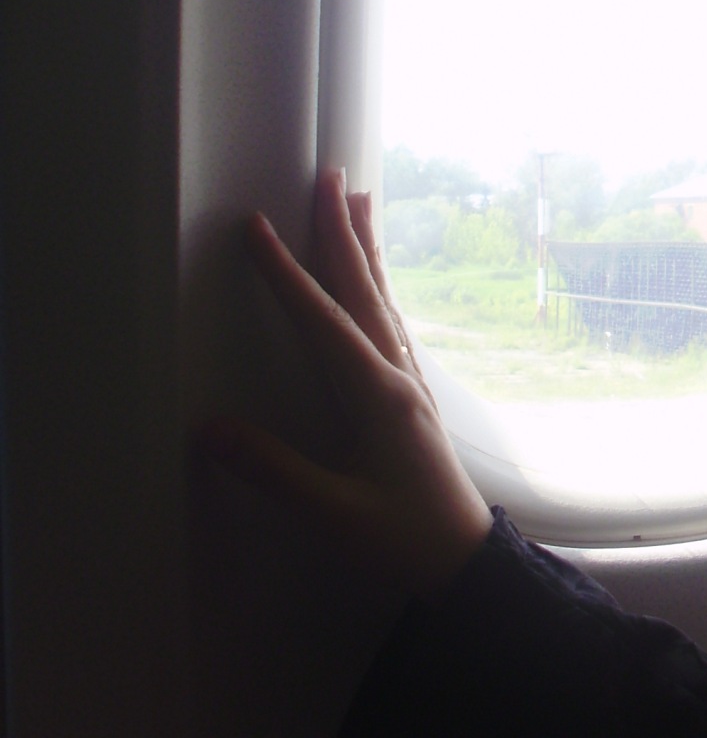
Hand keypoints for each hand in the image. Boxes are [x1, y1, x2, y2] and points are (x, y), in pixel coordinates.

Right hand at [199, 170, 493, 595]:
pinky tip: (373, 282)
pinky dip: (376, 287)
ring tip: (359, 200)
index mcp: (378, 396)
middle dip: (340, 232)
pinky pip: (389, 323)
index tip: (256, 227)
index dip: (286, 272)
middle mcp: (398, 377)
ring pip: (380, 300)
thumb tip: (209, 429)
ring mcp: (409, 383)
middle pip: (363, 290)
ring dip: (364, 249)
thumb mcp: (334, 514)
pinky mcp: (410, 398)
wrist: (467, 562)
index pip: (322, 321)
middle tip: (331, 176)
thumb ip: (273, 471)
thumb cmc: (405, 540)